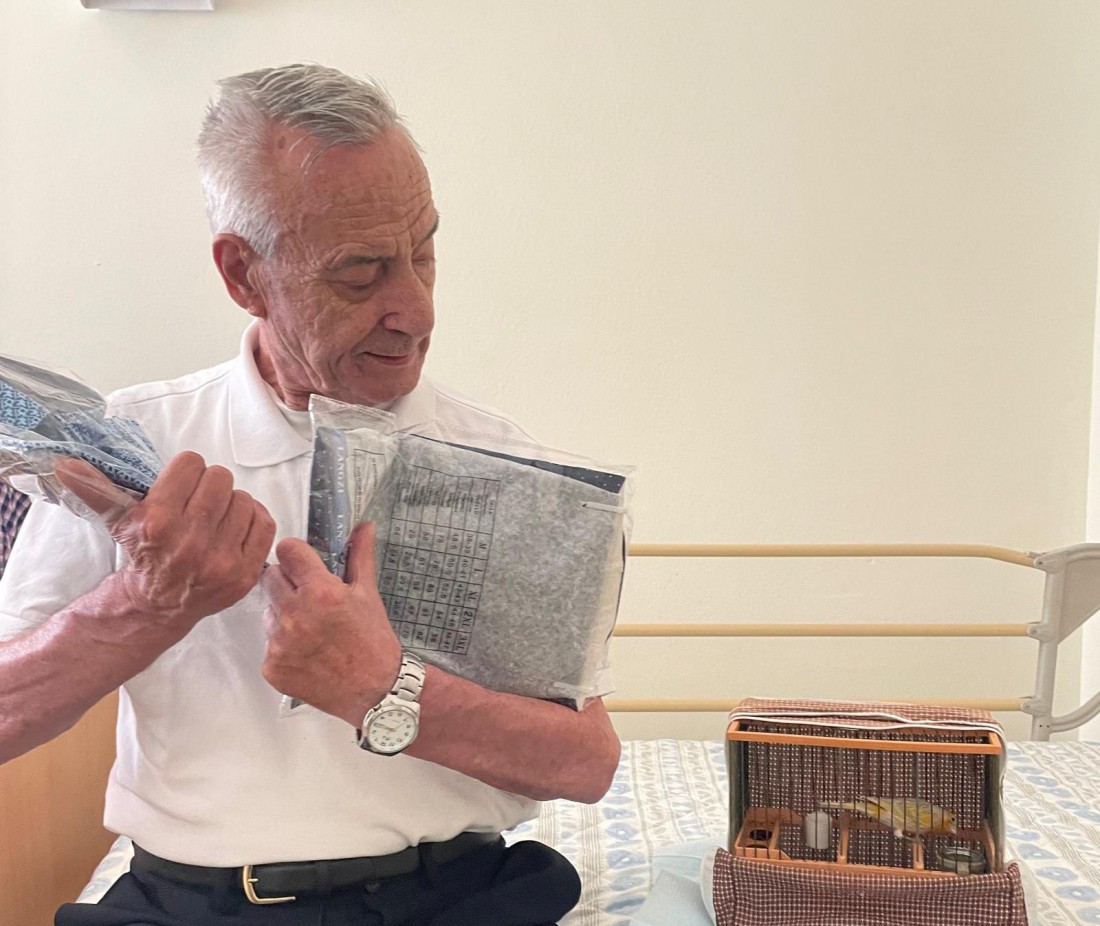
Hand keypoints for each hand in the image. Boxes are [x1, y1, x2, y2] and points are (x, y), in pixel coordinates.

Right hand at [54, 453, 274, 632]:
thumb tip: (65, 464)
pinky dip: (253, 520)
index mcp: (158, 522)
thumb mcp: (117, 520)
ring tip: (216, 518)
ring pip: (244, 499)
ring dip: (232, 504)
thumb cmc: (143, 554)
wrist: (157, 605)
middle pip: (220, 479)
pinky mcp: (244, 574)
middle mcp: (190, 542)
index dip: (186, 471)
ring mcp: (221, 560)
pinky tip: (236, 527)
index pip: (191, 464)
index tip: (181, 485)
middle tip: (200, 502)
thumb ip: (95, 488)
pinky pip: (265, 523)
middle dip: (210, 486)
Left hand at [261, 522, 402, 725]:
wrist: (376, 690)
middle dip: (287, 582)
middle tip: (310, 598)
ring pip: (268, 612)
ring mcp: (280, 643)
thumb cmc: (374, 641)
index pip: (287, 551)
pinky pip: (269, 645)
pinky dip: (284, 647)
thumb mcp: (369, 594)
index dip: (295, 554)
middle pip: (270, 577)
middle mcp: (295, 615)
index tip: (303, 562)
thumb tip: (364, 526)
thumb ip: (360, 556)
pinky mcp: (272, 668)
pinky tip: (307, 653)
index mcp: (320, 591)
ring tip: (311, 630)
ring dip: (283, 615)